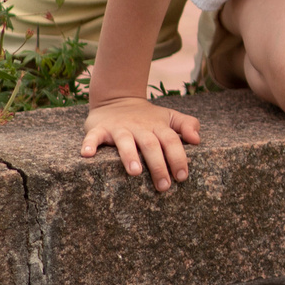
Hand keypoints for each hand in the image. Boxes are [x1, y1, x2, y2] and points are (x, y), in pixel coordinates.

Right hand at [82, 98, 201, 191]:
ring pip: (125, 141)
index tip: (182, 176)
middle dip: (158, 165)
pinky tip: (87, 155)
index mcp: (158, 126)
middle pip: (151, 145)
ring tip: (135, 173)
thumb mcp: (169, 117)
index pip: (171, 141)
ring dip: (129, 156)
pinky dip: (89, 144)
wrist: (117, 99)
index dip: (178, 157)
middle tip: (163, 185)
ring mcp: (119, 128)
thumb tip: (197, 139)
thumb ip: (187, 125)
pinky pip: (93, 136)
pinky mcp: (99, 129)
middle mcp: (139, 127)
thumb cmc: (148, 117)